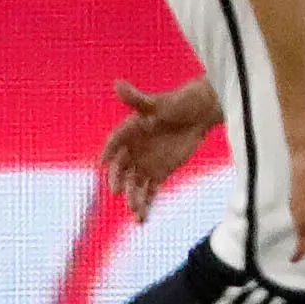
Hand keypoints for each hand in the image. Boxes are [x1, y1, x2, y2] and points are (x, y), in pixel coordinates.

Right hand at [99, 78, 219, 215]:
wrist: (201, 114)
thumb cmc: (179, 102)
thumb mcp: (160, 102)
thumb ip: (138, 99)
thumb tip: (117, 84)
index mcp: (128, 132)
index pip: (114, 144)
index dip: (109, 152)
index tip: (104, 162)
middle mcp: (132, 150)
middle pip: (121, 169)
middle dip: (119, 181)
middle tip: (119, 192)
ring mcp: (144, 164)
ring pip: (134, 184)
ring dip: (133, 198)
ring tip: (135, 212)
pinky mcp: (158, 174)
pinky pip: (149, 191)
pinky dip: (146, 204)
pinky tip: (142, 219)